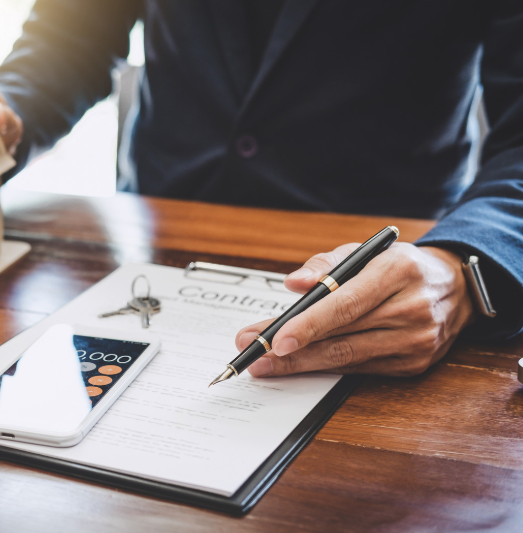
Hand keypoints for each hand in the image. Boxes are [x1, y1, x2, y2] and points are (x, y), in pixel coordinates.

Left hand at [235, 243, 475, 376]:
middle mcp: (411, 310)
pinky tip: (299, 365)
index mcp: (397, 272)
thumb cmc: (399, 266)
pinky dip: (326, 368)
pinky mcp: (413, 365)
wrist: (456, 288)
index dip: (308, 325)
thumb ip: (326, 263)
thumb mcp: (366, 251)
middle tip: (254, 353)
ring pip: (346, 359)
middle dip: (290, 349)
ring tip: (266, 364)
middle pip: (340, 337)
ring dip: (301, 364)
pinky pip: (359, 369)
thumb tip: (294, 283)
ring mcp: (415, 342)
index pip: (346, 304)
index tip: (274, 338)